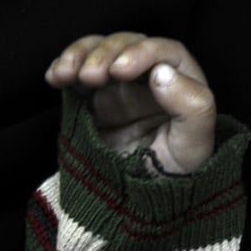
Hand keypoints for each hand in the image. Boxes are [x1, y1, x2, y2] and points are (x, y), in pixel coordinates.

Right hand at [46, 32, 216, 173]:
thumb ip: (191, 106)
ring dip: (81, 54)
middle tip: (91, 76)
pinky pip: (78, 72)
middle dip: (106, 53)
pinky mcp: (93, 99)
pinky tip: (56, 77)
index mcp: (181, 83)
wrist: (140, 205)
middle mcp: (150, 78)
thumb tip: (163, 72)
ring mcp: (119, 87)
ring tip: (67, 74)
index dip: (142, 52)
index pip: (164, 52)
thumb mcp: (194, 145)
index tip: (120, 69)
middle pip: (128, 45)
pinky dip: (65, 67)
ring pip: (101, 51)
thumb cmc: (176, 173)